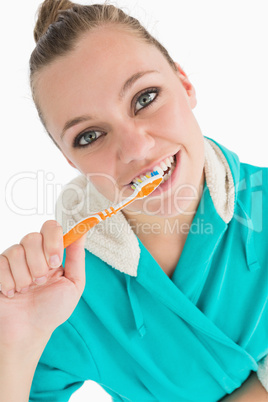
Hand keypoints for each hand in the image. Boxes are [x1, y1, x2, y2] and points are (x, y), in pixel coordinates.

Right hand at [0, 220, 86, 347]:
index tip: (55, 261)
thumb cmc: (51, 311)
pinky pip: (1, 263)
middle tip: (41, 281)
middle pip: (32, 237)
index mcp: (52, 254)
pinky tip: (13, 293)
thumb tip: (82, 232)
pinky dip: (8, 282)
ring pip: (16, 251)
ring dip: (24, 276)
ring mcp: (15, 261)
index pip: (51, 228)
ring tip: (27, 290)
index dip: (52, 241)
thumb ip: (77, 257)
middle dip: (38, 263)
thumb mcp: (73, 285)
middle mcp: (33, 254)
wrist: (27, 332)